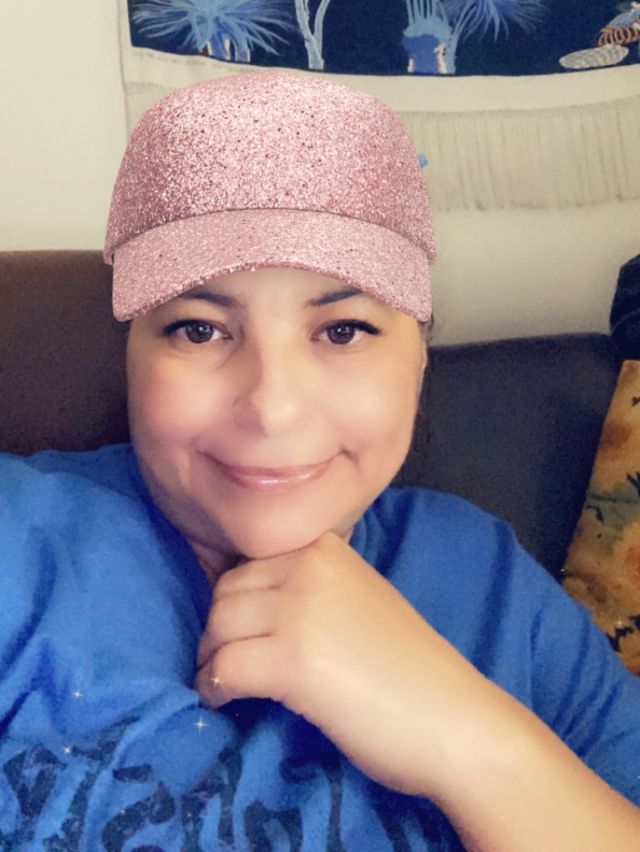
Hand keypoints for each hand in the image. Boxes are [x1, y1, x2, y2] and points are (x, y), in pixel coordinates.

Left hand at [195, 532, 487, 795]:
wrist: (453, 719)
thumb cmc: (408, 667)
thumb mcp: (356, 599)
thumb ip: (309, 588)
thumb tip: (250, 600)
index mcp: (325, 548)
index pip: (247, 561)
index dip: (234, 600)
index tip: (236, 629)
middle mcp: (309, 566)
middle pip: (225, 592)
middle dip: (221, 629)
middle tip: (231, 661)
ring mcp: (300, 610)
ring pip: (218, 626)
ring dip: (214, 657)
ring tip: (226, 681)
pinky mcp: (292, 660)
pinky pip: (223, 668)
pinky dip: (215, 687)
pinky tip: (227, 700)